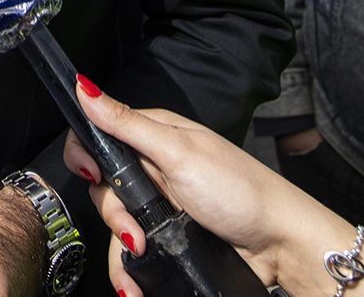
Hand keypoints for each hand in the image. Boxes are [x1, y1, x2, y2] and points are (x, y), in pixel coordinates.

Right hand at [60, 79, 363, 296]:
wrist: (281, 246)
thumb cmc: (238, 189)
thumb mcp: (178, 153)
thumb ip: (127, 124)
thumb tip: (83, 86)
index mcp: (152, 135)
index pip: (97, 135)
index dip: (84, 155)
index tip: (89, 174)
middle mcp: (152, 168)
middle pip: (102, 186)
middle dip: (112, 212)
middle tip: (136, 227)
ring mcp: (160, 205)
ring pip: (116, 223)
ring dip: (122, 248)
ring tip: (144, 256)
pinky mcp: (168, 237)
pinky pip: (134, 252)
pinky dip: (131, 269)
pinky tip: (136, 281)